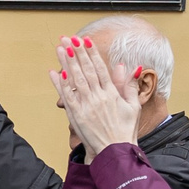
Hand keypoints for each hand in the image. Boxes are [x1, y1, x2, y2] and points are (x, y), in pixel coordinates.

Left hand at [56, 37, 142, 160]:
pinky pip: (67, 97)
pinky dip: (60, 84)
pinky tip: (54, 72)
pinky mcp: (77, 116)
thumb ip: (128, 86)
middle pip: (85, 70)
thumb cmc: (125, 130)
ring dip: (67, 62)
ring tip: (61, 48)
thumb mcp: (133, 106)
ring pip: (75, 80)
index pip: (100, 68)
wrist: (115, 151)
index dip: (92, 53)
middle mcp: (98, 97)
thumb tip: (126, 67)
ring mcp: (86, 106)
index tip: (85, 41)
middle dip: (77, 52)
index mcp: (112, 93)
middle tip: (69, 38)